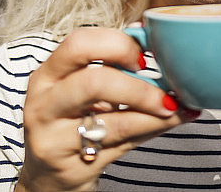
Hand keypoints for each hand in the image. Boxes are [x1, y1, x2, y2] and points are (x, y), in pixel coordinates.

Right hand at [15, 27, 190, 191]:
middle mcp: (44, 105)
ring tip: (177, 107)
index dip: (116, 44)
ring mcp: (56, 140)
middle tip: (163, 91)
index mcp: (47, 75)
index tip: (142, 56)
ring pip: (115, 122)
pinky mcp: (74, 167)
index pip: (78, 45)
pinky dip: (154, 128)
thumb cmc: (69, 123)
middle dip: (137, 86)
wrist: (48, 177)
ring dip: (154, 112)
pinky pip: (124, 144)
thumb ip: (113, 67)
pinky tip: (171, 120)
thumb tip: (157, 42)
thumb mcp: (78, 91)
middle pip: (93, 83)